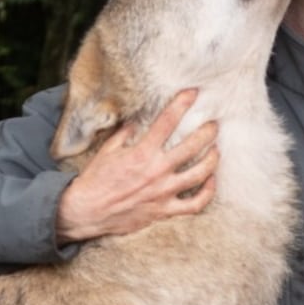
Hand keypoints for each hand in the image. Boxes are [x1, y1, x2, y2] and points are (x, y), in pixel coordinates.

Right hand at [56, 89, 218, 243]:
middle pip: (192, 147)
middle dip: (207, 132)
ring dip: (212, 160)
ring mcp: (163, 192)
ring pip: (199, 175)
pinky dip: (207, 193)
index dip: (182, 104)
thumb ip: (125, 135)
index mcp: (142, 153)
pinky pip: (195, 204)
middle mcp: (156, 171)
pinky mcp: (165, 211)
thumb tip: (137, 122)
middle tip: (214, 125)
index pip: (167, 122)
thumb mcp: (107, 151)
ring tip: (216, 150)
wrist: (88, 212)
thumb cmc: (96, 180)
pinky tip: (211, 181)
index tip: (193, 93)